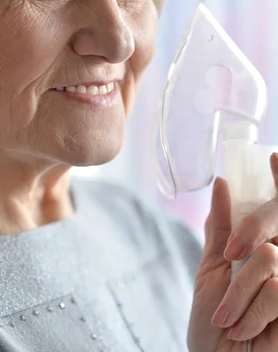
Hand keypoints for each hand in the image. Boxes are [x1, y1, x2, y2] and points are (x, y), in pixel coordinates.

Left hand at [187, 153, 277, 350]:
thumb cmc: (215, 324)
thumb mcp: (212, 271)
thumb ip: (221, 229)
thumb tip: (223, 184)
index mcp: (266, 247)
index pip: (277, 208)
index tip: (275, 155)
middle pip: (276, 217)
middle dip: (253, 227)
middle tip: (231, 254)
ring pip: (269, 256)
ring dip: (239, 291)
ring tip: (229, 318)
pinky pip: (276, 286)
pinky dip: (250, 308)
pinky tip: (243, 329)